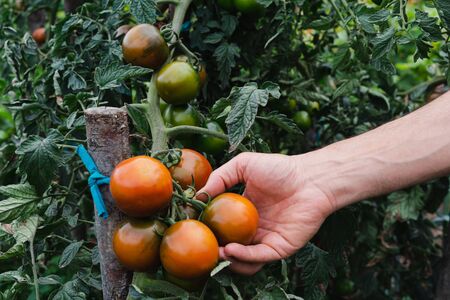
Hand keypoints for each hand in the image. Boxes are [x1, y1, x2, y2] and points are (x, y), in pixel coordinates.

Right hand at [198, 152, 334, 274]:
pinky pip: (258, 258)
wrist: (311, 178)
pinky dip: (243, 257)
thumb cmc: (280, 169)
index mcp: (243, 212)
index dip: (206, 228)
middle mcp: (253, 228)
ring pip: (243, 260)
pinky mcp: (279, 248)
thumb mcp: (243, 165)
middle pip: (229, 246)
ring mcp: (265, 240)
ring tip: (216, 252)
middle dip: (214, 250)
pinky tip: (231, 249)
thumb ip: (220, 177)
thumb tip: (197, 196)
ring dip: (227, 260)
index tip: (191, 227)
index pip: (221, 225)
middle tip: (201, 247)